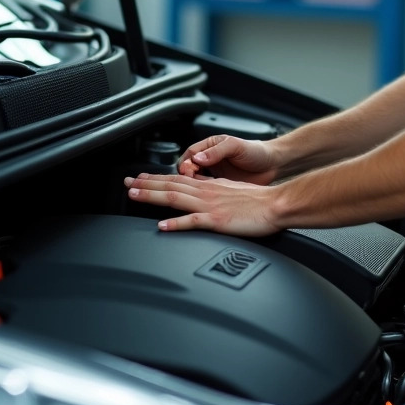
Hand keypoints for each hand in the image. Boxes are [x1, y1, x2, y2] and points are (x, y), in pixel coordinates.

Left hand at [124, 173, 279, 235]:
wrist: (277, 204)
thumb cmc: (259, 200)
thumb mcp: (231, 189)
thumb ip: (213, 189)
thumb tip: (199, 189)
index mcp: (210, 186)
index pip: (177, 179)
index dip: (156, 178)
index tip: (140, 179)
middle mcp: (206, 193)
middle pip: (170, 185)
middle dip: (146, 184)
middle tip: (126, 184)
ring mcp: (210, 206)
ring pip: (175, 198)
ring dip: (152, 196)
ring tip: (134, 196)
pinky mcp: (217, 221)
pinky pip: (192, 222)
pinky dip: (175, 223)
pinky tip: (162, 226)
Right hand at [177, 134, 279, 184]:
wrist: (272, 165)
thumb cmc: (256, 151)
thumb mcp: (236, 146)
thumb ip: (217, 151)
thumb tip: (197, 158)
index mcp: (210, 146)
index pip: (190, 154)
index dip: (186, 163)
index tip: (187, 170)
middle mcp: (210, 159)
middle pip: (189, 168)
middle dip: (186, 175)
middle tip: (189, 181)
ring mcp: (215, 173)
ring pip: (194, 180)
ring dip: (191, 185)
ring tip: (194, 191)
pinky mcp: (220, 186)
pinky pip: (205, 190)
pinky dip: (201, 193)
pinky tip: (204, 197)